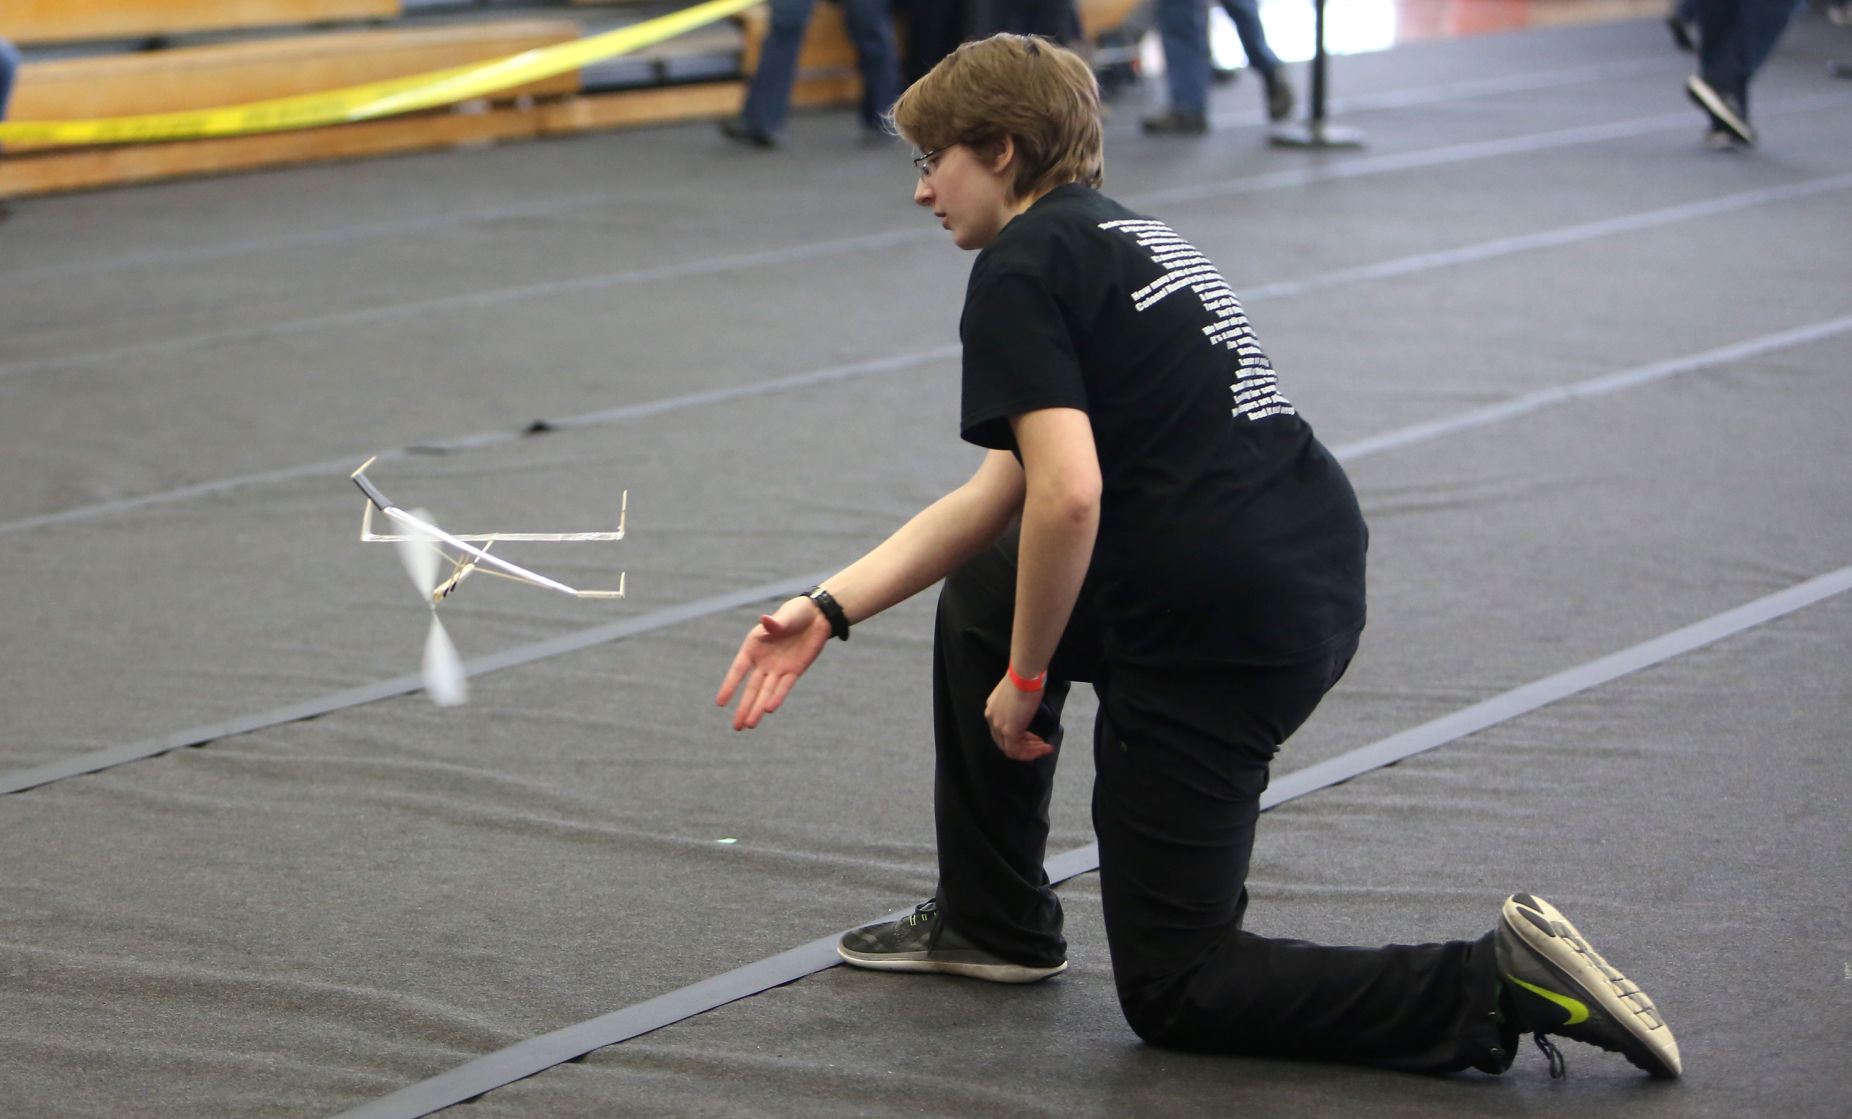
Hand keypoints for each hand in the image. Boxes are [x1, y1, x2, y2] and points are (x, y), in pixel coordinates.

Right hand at [716, 596, 830, 730]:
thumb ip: (775, 624)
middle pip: (751, 688)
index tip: (720, 703)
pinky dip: (777, 697)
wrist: (816, 616)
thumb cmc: (795, 613)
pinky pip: (784, 687)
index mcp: (753, 646)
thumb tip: (765, 620)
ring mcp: (778, 668)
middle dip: (744, 707)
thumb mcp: (786, 617)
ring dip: (758, 708)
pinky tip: (769, 710)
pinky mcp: (794, 671)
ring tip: (749, 725)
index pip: (738, 670)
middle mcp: (763, 661)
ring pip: (766, 692)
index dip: (730, 686)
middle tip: (736, 727)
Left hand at [985, 674, 1053, 761]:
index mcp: (992, 709)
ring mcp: (999, 726)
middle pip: (1005, 742)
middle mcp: (992, 718)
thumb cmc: (1025, 678)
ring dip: (1030, 751)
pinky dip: (1031, 752)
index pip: (1002, 731)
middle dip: (1025, 745)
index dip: (1020, 737)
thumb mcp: (1017, 693)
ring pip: (1011, 749)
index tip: (1035, 737)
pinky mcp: (1009, 731)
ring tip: (1045, 748)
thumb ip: (1017, 705)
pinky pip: (1018, 750)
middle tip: (1041, 744)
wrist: (1025, 675)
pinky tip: (1044, 748)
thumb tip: (1027, 710)